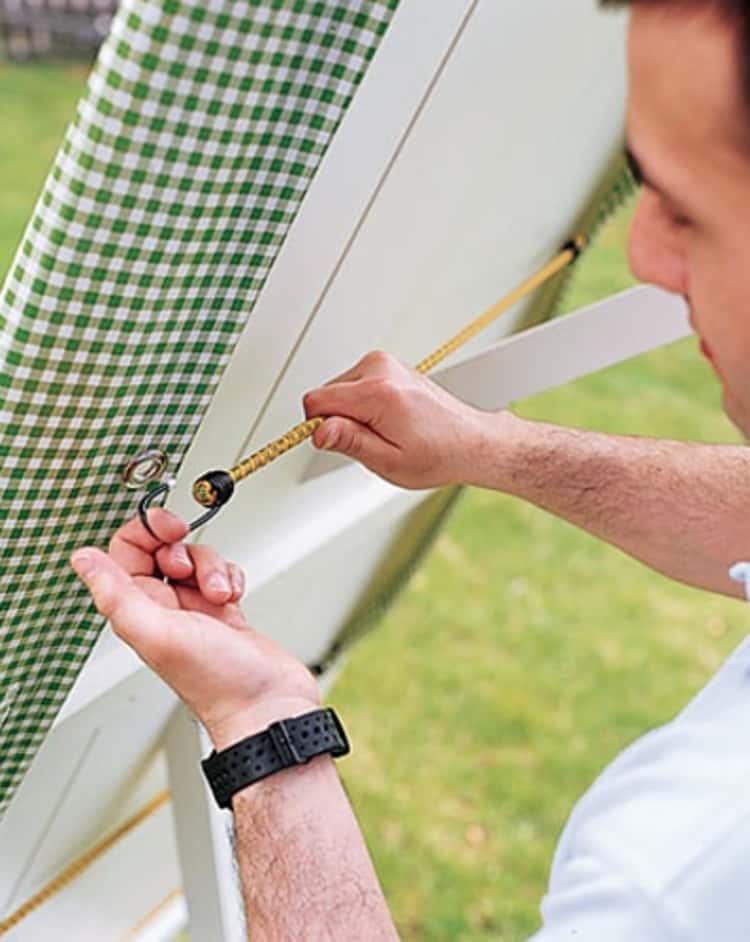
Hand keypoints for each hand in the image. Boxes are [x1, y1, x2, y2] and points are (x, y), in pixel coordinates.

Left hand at [71, 510, 319, 748]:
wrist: (265, 705)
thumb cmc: (217, 683)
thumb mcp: (159, 633)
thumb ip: (116, 595)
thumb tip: (82, 560)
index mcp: (138, 611)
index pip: (125, 552)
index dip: (145, 532)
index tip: (168, 528)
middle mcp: (162, 610)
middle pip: (162, 550)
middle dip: (184, 549)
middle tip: (190, 566)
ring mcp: (194, 611)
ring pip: (196, 561)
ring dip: (212, 567)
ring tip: (219, 595)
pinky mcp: (223, 613)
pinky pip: (222, 576)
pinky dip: (231, 578)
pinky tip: (233, 598)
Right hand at [303, 351, 493, 488]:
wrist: (468, 440)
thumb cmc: (437, 453)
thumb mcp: (388, 460)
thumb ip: (349, 441)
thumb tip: (318, 431)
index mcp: (378, 392)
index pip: (316, 401)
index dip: (321, 427)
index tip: (341, 442)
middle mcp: (380, 368)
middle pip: (326, 394)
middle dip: (340, 421)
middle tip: (374, 440)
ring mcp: (384, 363)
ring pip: (339, 390)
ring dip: (353, 413)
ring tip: (385, 430)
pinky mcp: (386, 364)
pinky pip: (354, 385)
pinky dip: (363, 404)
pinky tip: (389, 419)